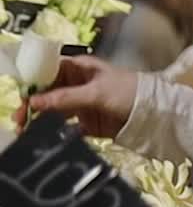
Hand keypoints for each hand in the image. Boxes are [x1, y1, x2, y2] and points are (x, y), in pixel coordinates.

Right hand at [14, 57, 137, 138]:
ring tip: (27, 132)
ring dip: (41, 120)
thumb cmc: (130, 92)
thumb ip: (66, 98)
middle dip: (33, 105)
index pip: (49, 71)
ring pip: (55, 111)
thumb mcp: (96, 92)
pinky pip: (68, 128)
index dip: (34, 82)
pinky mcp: (89, 124)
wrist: (158, 114)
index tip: (23, 97)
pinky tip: (47, 138)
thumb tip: (35, 103)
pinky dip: (57, 133)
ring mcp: (83, 105)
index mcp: (80, 68)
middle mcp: (78, 85)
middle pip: (48, 93)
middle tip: (20, 120)